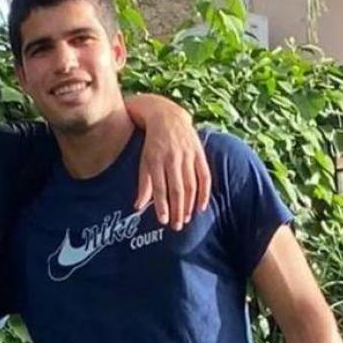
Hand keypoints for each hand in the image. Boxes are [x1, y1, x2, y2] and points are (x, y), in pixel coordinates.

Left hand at [130, 101, 210, 230]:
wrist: (167, 116)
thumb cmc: (152, 143)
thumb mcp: (144, 161)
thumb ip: (143, 184)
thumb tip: (138, 207)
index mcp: (155, 159)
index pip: (159, 187)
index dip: (162, 205)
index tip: (163, 221)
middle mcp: (172, 158)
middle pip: (176, 189)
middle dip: (177, 210)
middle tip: (176, 226)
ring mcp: (187, 155)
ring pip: (191, 184)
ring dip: (189, 205)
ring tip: (186, 219)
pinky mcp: (199, 153)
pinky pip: (205, 176)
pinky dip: (204, 192)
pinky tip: (201, 207)